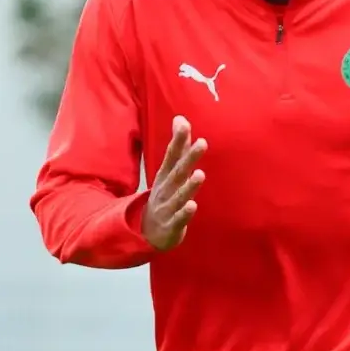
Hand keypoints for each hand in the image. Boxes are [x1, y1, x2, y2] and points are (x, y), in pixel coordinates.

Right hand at [143, 115, 206, 249]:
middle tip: (203, 142)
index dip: (179, 140)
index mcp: (165, 176)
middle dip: (189, 158)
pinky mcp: (172, 225)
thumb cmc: (164, 196)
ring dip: (189, 186)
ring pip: (179, 196)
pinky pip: (179, 219)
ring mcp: (167, 207)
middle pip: (178, 172)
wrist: (147, 232)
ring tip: (200, 174)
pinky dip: (185, 212)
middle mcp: (166, 189)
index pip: (172, 155)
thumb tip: (180, 118)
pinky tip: (193, 205)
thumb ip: (178, 147)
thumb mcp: (168, 172)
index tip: (185, 123)